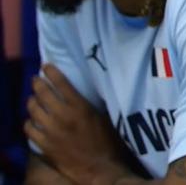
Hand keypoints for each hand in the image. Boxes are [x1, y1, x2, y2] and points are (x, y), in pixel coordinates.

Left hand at [25, 64, 126, 183]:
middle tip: (36, 80)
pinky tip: (31, 121)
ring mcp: (51, 131)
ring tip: (33, 98)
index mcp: (80, 107)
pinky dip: (29, 122)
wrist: (99, 168)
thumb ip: (92, 104)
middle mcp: (63, 116)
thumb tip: (86, 92)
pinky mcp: (44, 144)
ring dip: (32, 101)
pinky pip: (29, 129)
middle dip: (38, 83)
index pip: (61, 84)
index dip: (52, 72)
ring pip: (34, 110)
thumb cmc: (108, 142)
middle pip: (43, 94)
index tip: (46, 66)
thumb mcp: (105, 118)